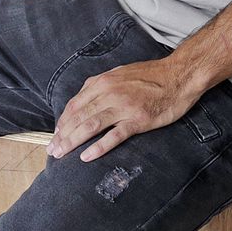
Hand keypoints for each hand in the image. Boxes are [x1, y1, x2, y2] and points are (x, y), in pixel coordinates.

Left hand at [46, 58, 202, 162]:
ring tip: (62, 154)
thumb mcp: (120, 74)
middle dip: (62, 135)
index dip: (62, 122)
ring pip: (91, 125)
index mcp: (103, 82)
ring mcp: (123, 107)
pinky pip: (115, 136)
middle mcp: (109, 93)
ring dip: (73, 141)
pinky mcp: (138, 120)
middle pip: (78, 117)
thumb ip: (101, 86)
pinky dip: (99, 147)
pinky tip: (87, 156)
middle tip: (52, 150)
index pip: (75, 104)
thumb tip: (84, 101)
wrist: (179, 75)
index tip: (55, 135)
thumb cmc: (151, 75)